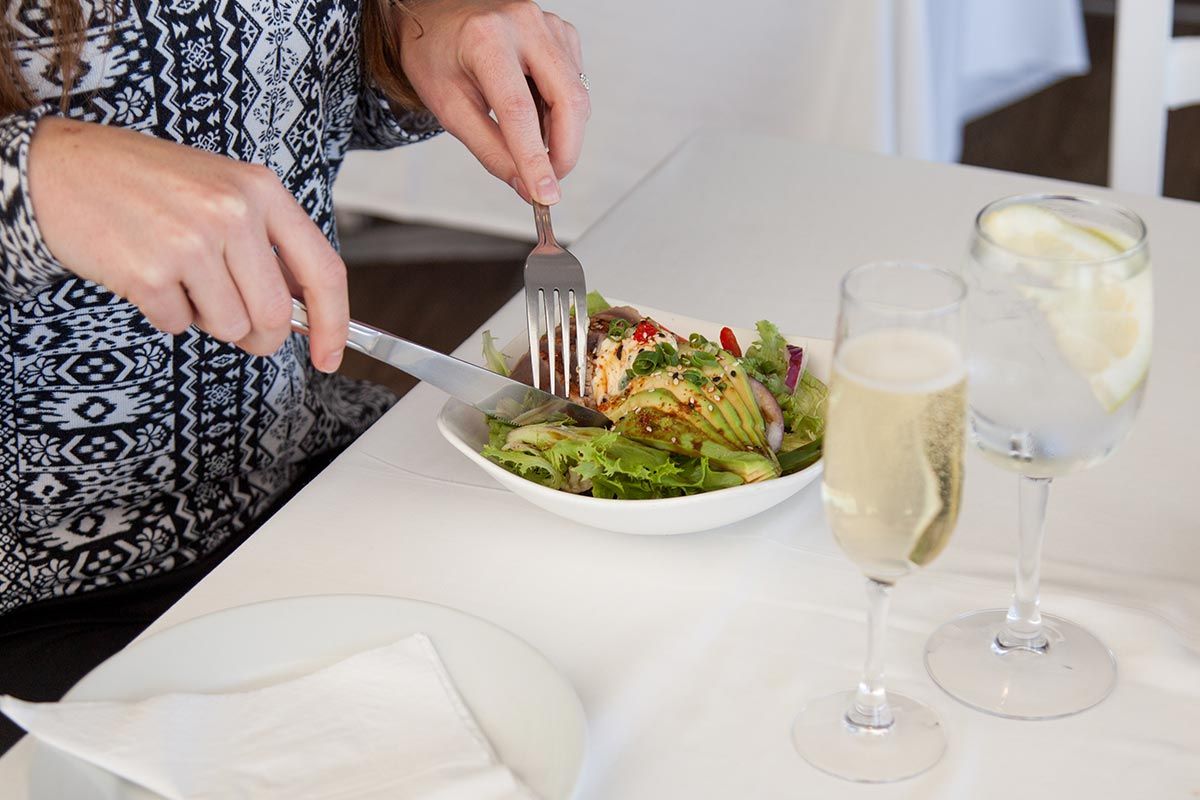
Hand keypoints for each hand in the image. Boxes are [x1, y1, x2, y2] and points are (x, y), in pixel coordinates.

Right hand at [28, 117, 347, 371]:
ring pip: (231, 327)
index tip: (331, 355)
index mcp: (261, 191)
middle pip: (276, 315)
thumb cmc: (147, 182)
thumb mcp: (223, 192)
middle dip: (259, 334)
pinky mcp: (148, 270)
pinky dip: (165, 314)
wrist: (63, 165)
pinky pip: (178, 326)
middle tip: (231, 316)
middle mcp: (232, 212)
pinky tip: (148, 275)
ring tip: (180, 277)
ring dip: (206, 319)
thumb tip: (305, 315)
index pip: (323, 270)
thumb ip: (268, 247)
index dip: (335, 323)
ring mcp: (190, 241)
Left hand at [397, 0, 588, 204]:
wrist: (436, 16)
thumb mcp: (449, 108)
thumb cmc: (435, 55)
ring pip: (577, 95)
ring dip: (561, 131)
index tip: (545, 194)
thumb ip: (488, 149)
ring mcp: (547, 24)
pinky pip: (575, 84)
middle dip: (565, 151)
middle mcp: (523, 23)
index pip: (519, 111)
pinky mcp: (561, 32)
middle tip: (550, 179)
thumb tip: (524, 185)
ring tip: (526, 135)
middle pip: (569, 100)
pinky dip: (560, 109)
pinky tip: (534, 106)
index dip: (535, 159)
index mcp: (486, 39)